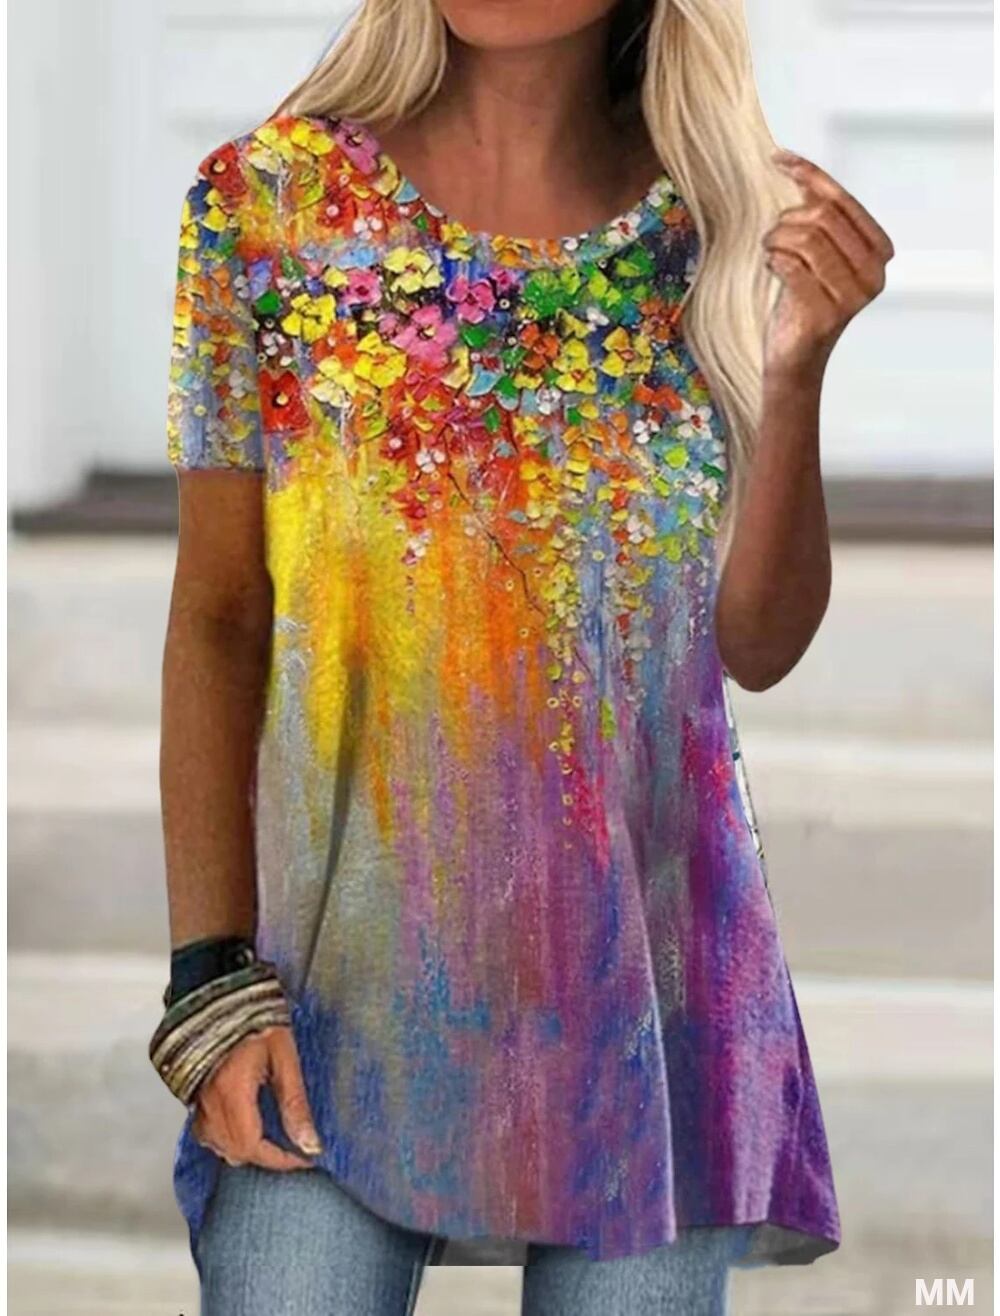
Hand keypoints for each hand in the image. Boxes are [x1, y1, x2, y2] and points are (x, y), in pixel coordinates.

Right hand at [191, 1024, 321, 1170]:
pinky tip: (245, 1126)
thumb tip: (310, 1143)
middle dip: (267, 1156)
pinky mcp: (193, 1096)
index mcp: (232, 1093)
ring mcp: (198, 1101)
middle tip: (293, 1147)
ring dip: (247, 1150)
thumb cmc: (255, 1020)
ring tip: (273, 1138)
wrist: (221, 997)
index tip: (304, 1158)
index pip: (254, 1147)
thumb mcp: (284, 1058)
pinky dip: (226, 1140)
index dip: (280, 1160)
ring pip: (219, 1147)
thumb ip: (295, 1103)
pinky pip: (206, 1134)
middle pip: (236, 1152)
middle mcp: (210, 1103)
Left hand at [762, 150, 894, 381]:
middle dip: (788, 218)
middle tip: (772, 234)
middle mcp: (874, 274)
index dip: (810, 175)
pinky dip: (775, 261)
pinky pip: (792, 267)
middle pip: (824, 218)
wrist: (796, 357)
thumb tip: (793, 163)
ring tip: (770, 251)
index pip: (843, 201)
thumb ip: (816, 211)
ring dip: (778, 239)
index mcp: (879, 251)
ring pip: (807, 239)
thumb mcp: (816, 251)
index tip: (778, 158)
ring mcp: (852, 297)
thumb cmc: (804, 301)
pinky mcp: (826, 315)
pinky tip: (772, 266)